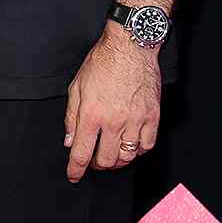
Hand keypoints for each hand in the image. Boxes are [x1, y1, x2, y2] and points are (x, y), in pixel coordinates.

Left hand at [64, 27, 160, 183]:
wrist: (130, 47)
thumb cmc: (103, 63)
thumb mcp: (77, 88)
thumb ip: (71, 117)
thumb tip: (69, 141)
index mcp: (92, 115)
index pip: (82, 154)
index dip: (76, 170)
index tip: (74, 176)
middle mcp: (114, 121)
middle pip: (106, 160)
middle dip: (97, 165)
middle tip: (94, 160)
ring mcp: (135, 120)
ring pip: (127, 156)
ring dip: (117, 161)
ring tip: (112, 154)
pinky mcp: (152, 116)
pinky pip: (147, 145)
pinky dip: (138, 150)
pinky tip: (131, 144)